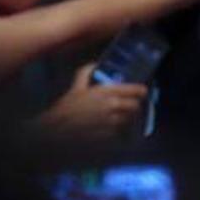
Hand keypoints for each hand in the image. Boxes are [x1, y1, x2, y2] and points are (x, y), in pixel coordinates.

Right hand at [34, 64, 148, 141]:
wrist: (58, 129)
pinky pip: (123, 133)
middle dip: (134, 106)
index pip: (136, 90)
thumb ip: (88, 71)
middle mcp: (113, 107)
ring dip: (129, 118)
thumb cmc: (67, 106)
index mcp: (106, 92)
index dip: (142, 91)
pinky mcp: (110, 136)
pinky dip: (122, 131)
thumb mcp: (77, 85)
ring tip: (122, 116)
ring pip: (131, 120)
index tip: (142, 92)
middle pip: (136, 106)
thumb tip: (97, 63)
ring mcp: (113, 123)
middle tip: (130, 105)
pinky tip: (114, 128)